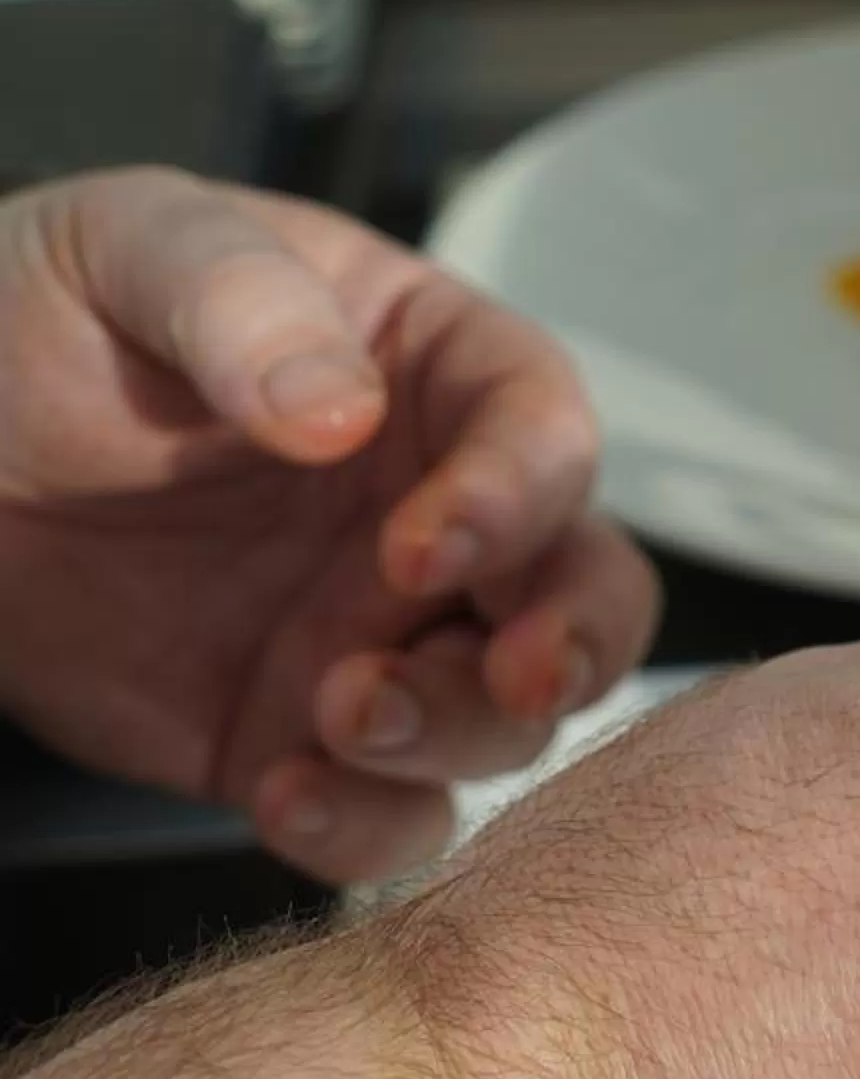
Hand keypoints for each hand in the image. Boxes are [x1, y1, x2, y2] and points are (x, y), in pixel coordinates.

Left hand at [0, 166, 659, 881]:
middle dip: (575, 643)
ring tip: (337, 714)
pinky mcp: (312, 740)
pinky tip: (282, 795)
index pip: (543, 430)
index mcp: (429, 375)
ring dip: (455, 732)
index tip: (427, 543)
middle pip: (585, 590)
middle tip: (515, 674)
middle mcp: (442, 516)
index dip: (520, 496)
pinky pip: (393, 814)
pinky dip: (365, 829)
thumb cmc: (28, 323)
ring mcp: (387, 638)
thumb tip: (341, 410)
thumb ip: (239, 299)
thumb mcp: (126, 250)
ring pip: (511, 717)